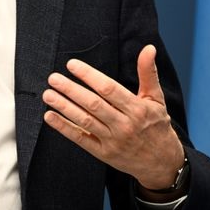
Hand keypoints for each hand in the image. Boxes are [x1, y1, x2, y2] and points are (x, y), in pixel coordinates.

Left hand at [41, 44, 184, 190]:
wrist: (161, 162)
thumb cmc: (156, 125)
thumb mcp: (156, 98)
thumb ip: (148, 72)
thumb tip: (149, 48)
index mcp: (136, 108)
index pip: (109, 89)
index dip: (89, 76)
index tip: (72, 65)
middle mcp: (124, 125)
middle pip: (93, 104)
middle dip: (71, 90)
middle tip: (54, 79)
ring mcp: (113, 141)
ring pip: (85, 121)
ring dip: (64, 107)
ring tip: (48, 95)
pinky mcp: (103, 153)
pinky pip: (80, 139)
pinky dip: (64, 128)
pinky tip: (50, 116)